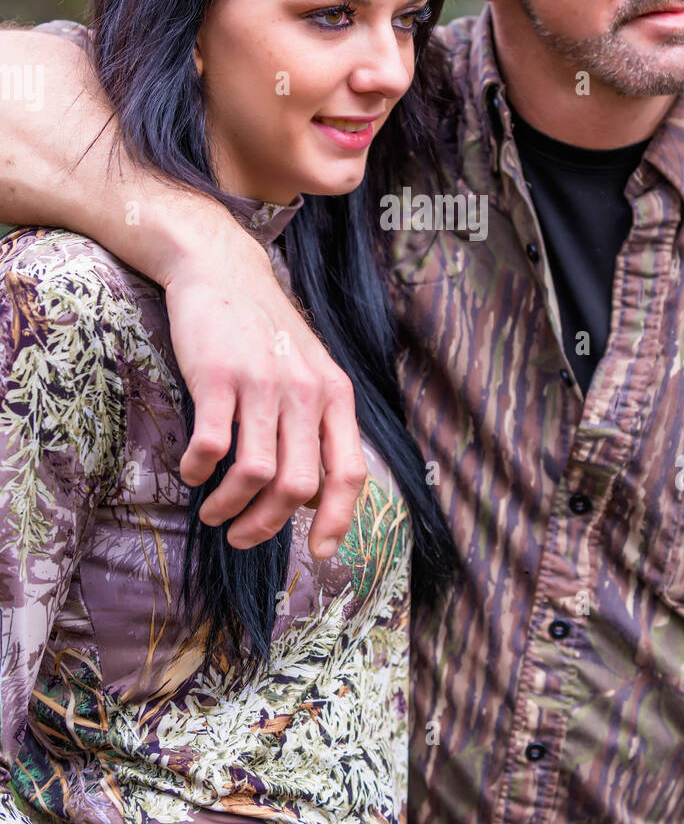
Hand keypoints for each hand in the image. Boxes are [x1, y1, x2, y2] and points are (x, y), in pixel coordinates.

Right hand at [163, 240, 366, 555]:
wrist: (224, 270)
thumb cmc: (266, 332)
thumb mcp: (310, 372)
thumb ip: (319, 428)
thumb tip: (315, 499)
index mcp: (335, 396)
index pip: (350, 472)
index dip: (339, 521)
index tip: (320, 553)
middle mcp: (306, 392)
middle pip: (299, 486)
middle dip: (269, 525)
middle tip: (242, 536)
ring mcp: (263, 384)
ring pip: (256, 474)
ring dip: (230, 507)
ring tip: (214, 513)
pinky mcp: (219, 377)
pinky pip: (212, 446)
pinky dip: (199, 472)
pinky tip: (192, 471)